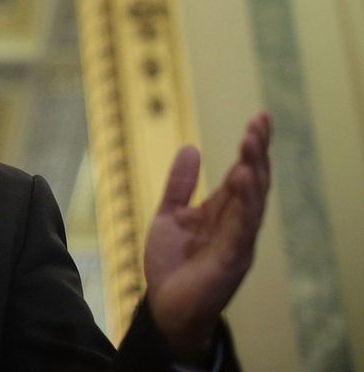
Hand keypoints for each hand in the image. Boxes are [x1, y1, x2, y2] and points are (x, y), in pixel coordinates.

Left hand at [144, 113, 270, 364]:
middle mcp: (237, 224)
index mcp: (224, 211)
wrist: (164, 306)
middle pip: (255, 182)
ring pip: (254, 202)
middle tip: (259, 123)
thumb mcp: (169, 215)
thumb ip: (180, 184)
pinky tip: (243, 180)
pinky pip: (242, 229)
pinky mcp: (230, 260)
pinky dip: (245, 204)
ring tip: (252, 143)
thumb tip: (191, 147)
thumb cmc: (172, 264)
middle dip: (258, 152)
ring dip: (254, 172)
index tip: (259, 118)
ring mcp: (237, 242)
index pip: (243, 173)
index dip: (252, 147)